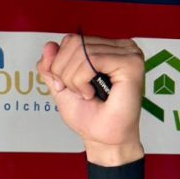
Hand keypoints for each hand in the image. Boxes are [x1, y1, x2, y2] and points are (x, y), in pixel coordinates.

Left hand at [38, 35, 144, 165]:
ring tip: (87, 95)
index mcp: (106, 49)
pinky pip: (91, 59)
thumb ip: (51, 66)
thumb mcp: (60, 86)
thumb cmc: (88, 116)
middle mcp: (120, 47)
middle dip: (63, 72)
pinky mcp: (131, 62)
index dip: (58, 64)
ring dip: (73, 79)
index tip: (66, 86)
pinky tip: (92, 93)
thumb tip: (49, 45)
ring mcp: (128, 53)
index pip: (70, 40)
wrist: (103, 138)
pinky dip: (82, 80)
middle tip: (77, 92)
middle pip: (73, 42)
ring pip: (81, 51)